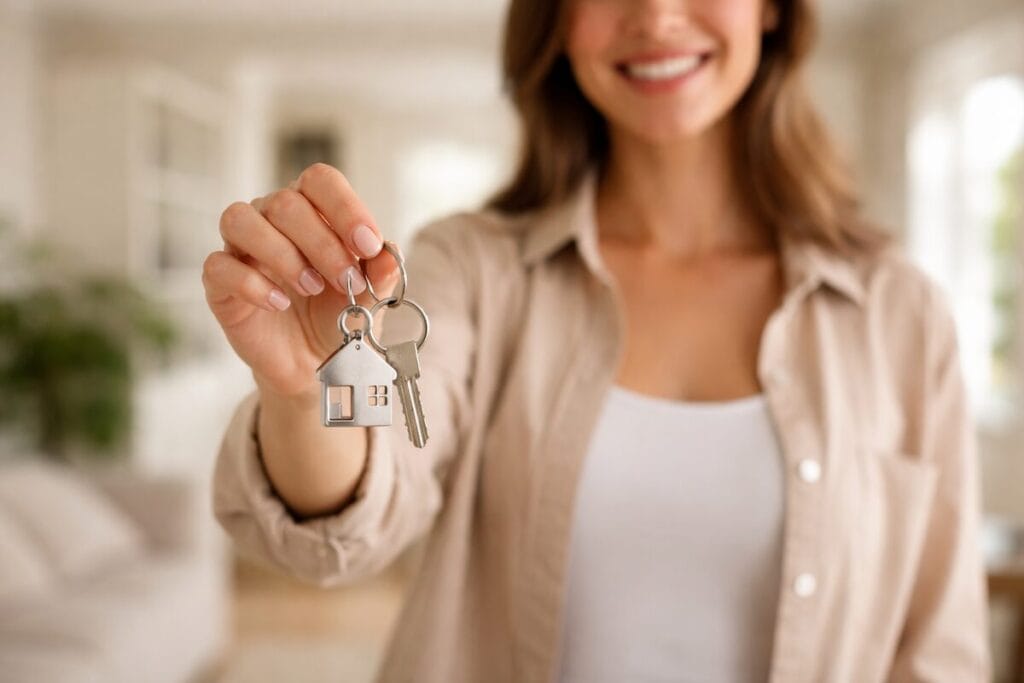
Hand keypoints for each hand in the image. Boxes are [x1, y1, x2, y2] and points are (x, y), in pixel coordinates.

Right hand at [202, 163, 400, 399]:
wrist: (312, 361)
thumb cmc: (336, 314)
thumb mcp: (369, 295)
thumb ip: (381, 272)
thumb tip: (390, 255)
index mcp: (310, 208)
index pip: (320, 181)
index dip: (345, 208)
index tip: (368, 246)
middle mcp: (271, 218)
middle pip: (285, 202)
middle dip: (323, 244)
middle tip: (346, 281)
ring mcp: (241, 248)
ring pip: (241, 221)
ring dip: (283, 255)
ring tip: (311, 287)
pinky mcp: (219, 282)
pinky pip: (219, 266)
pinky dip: (252, 284)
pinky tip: (280, 303)